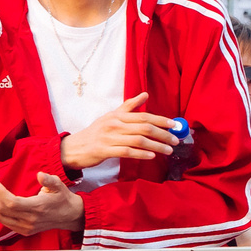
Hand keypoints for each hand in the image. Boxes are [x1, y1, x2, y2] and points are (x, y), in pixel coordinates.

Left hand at [0, 171, 85, 235]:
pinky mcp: (24, 230)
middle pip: (0, 209)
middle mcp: (30, 220)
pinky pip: (4, 222)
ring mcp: (26, 227)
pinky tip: (0, 201)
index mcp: (37, 208)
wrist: (70, 216)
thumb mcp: (59, 186)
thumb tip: (40, 175)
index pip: (10, 202)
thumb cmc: (63, 199)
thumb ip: (49, 180)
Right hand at [60, 93, 179, 169]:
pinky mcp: (104, 150)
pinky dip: (141, 154)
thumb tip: (145, 94)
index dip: (161, 120)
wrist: (75, 147)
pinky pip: (127, 152)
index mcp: (117, 115)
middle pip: (144, 128)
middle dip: (163, 134)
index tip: (174, 125)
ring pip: (138, 140)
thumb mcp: (111, 116)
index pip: (143, 116)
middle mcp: (114, 124)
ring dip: (156, 146)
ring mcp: (109, 137)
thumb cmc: (96, 132)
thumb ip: (129, 106)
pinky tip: (152, 156)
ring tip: (169, 150)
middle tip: (176, 140)